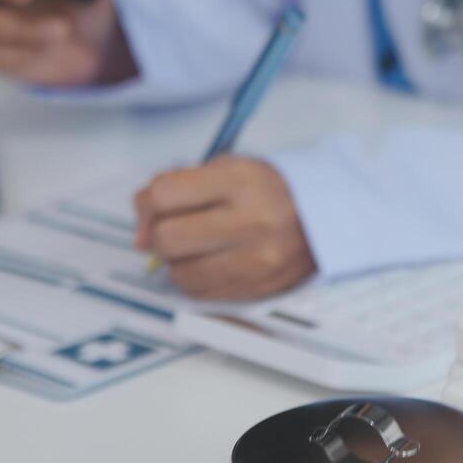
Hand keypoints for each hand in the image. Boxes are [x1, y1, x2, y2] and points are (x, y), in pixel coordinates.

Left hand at [134, 157, 316, 299]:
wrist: (323, 216)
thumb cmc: (267, 190)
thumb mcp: (224, 168)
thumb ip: (174, 188)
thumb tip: (139, 236)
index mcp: (239, 180)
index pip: (163, 195)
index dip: (150, 203)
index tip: (158, 207)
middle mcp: (250, 221)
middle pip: (168, 239)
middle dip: (163, 234)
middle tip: (180, 227)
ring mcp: (256, 260)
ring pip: (180, 273)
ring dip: (179, 261)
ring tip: (200, 245)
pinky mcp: (257, 289)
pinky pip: (200, 294)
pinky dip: (197, 280)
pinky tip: (214, 262)